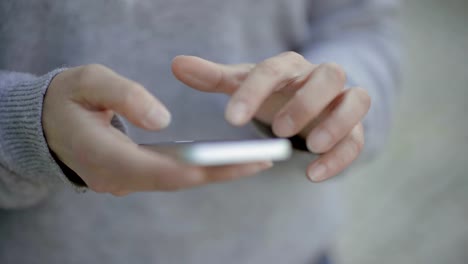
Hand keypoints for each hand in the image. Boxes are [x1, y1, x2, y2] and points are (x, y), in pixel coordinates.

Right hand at [43, 64, 271, 195]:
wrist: (44, 123)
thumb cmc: (66, 98)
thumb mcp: (88, 82)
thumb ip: (123, 96)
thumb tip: (162, 120)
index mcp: (105, 156)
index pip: (163, 169)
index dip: (205, 166)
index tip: (243, 160)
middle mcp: (117, 178)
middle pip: (178, 180)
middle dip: (222, 172)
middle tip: (264, 160)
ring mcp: (123, 182)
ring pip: (176, 182)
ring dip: (215, 172)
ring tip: (255, 160)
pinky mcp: (131, 177)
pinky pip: (170, 177)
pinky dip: (199, 170)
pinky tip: (223, 161)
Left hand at [172, 52, 370, 181]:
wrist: (304, 104)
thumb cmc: (271, 94)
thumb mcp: (242, 85)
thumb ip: (214, 77)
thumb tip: (177, 64)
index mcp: (290, 66)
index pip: (275, 69)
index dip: (253, 92)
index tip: (231, 119)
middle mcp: (320, 78)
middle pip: (329, 75)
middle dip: (306, 102)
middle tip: (279, 129)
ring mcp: (342, 101)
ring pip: (356, 100)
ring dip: (335, 124)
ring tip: (310, 147)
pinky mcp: (354, 128)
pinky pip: (358, 138)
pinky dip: (341, 157)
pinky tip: (314, 175)